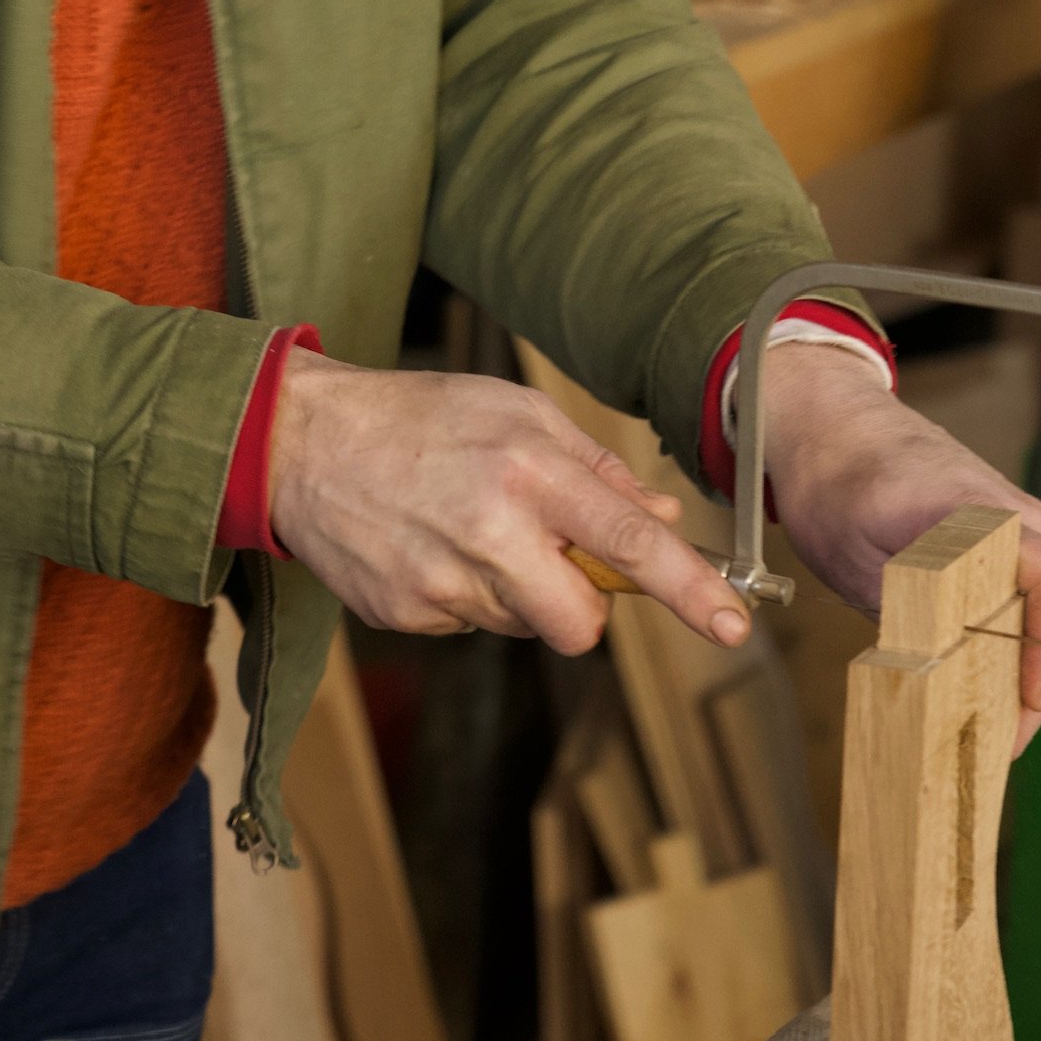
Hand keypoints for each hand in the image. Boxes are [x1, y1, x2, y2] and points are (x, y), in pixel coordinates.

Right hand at [268, 352, 753, 656]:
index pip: (628, 543)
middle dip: (578, 607)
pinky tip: (430, 545)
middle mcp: (491, 531)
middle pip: (579, 623)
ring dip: (514, 591)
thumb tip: (660, 520)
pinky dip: (463, 594)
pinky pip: (468, 626)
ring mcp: (444, 581)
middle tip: (546, 557)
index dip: (689, 589)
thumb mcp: (516, 414)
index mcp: (529, 471)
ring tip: (466, 529)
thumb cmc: (423, 417)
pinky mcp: (406, 614)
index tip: (734, 626)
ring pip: (522, 625)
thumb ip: (596, 471)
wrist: (306, 441)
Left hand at [762, 344, 1040, 754]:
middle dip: (1028, 683)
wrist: (826, 418)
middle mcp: (1011, 515)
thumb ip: (911, 617)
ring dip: (1011, 663)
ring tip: (971, 723)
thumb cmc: (833, 482)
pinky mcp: (999, 532)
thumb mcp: (855, 560)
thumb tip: (944, 688)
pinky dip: (997, 634)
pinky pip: (1016, 591)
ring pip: (1036, 608)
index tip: (1025, 695)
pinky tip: (964, 677)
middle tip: (986, 743)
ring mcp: (1011, 521)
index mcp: (977, 515)